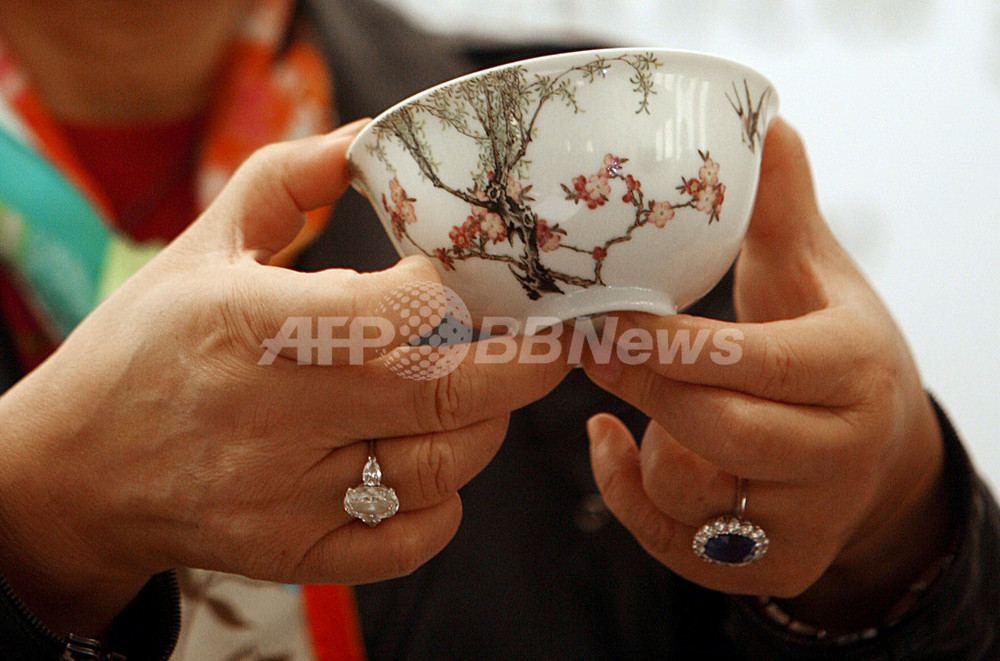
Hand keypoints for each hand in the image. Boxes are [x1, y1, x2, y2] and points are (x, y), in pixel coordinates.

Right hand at [0, 120, 570, 635]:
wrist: (74, 472)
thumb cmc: (145, 347)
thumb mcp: (201, 245)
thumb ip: (285, 181)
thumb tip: (367, 140)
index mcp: (250, 325)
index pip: (399, 312)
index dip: (455, 293)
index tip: (472, 278)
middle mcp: (273, 416)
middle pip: (444, 394)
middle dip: (523, 364)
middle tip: (547, 338)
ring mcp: (287, 495)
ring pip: (440, 467)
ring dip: (484, 424)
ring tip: (475, 390)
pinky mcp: (295, 553)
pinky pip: (409, 543)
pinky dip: (446, 505)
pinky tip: (431, 461)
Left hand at [581, 118, 947, 629]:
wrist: (881, 450)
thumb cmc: (834, 349)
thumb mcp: (820, 277)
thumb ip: (785, 209)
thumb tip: (765, 120)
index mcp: (855, 371)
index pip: (758, 361)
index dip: (672, 344)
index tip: (604, 317)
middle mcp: (842, 454)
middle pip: (723, 431)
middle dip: (644, 388)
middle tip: (586, 346)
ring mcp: (811, 519)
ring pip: (697, 497)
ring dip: (644, 445)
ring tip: (626, 398)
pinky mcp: (776, 565)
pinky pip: (681, 547)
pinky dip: (629, 499)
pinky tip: (611, 444)